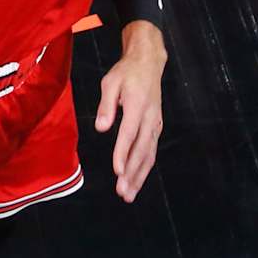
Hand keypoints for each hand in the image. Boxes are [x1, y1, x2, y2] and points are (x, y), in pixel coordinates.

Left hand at [95, 24, 165, 202]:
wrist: (149, 63)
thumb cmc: (126, 73)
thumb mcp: (110, 82)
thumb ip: (106, 105)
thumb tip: (101, 127)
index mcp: (137, 105)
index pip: (129, 133)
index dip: (123, 153)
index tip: (117, 171)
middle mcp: (150, 117)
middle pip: (142, 149)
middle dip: (132, 173)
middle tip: (122, 192)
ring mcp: (155, 123)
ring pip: (149, 154)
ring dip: (139, 176)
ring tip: (128, 194)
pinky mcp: (156, 126)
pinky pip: (151, 150)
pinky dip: (145, 168)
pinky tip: (136, 180)